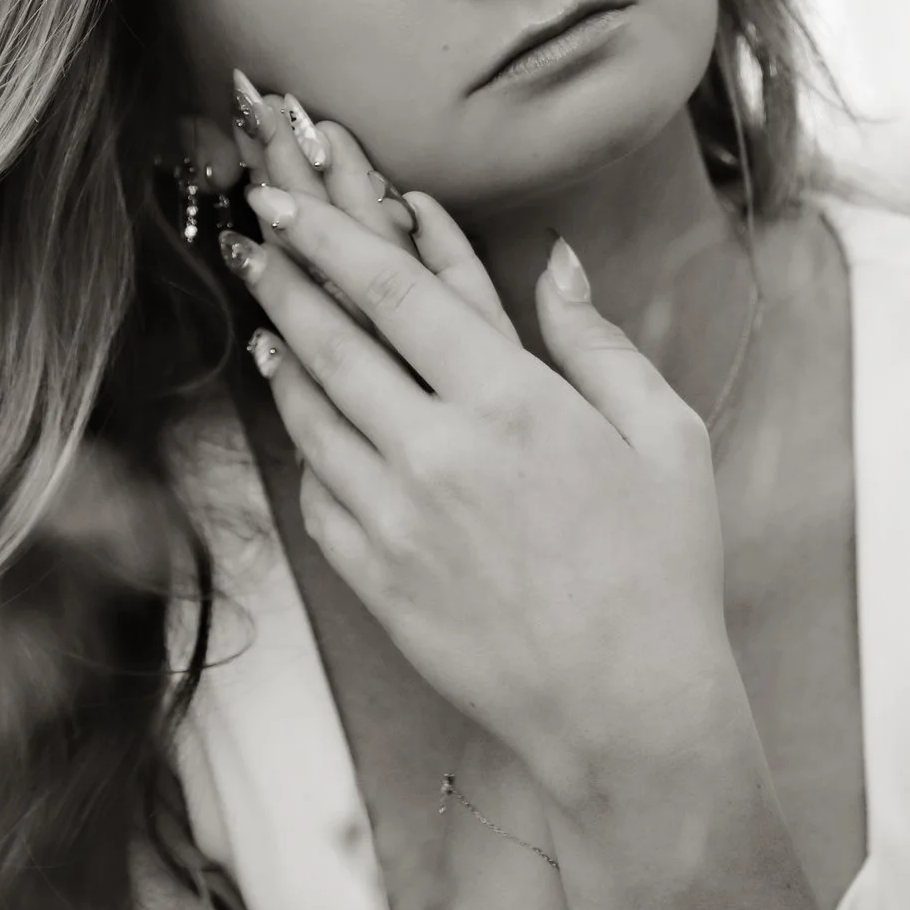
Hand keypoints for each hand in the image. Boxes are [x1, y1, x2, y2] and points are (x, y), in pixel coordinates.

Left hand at [219, 86, 734, 802]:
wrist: (624, 708)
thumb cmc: (662, 569)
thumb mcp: (663, 435)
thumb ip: (597, 341)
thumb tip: (554, 262)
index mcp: (511, 400)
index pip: (396, 291)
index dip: (331, 235)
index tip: (286, 200)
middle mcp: (436, 451)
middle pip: (331, 341)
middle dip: (282, 278)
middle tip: (246, 234)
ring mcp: (393, 518)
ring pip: (309, 412)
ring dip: (280, 352)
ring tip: (262, 312)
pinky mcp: (373, 576)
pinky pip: (314, 490)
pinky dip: (300, 441)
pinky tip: (298, 416)